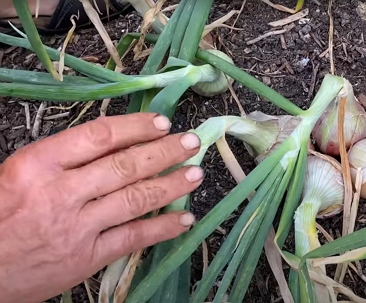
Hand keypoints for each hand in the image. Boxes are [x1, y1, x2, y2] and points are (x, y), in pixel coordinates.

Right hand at [0, 113, 203, 302]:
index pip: (100, 136)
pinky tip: (185, 219)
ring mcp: (77, 227)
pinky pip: (133, 238)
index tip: (161, 123)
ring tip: (196, 174)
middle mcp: (62, 192)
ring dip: (172, 185)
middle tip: (193, 142)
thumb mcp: (18, 173)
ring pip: (136, 199)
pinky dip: (162, 228)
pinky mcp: (86, 258)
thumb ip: (63, 159)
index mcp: (39, 164)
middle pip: (126, 165)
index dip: (136, 128)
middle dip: (165, 152)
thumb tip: (116, 143)